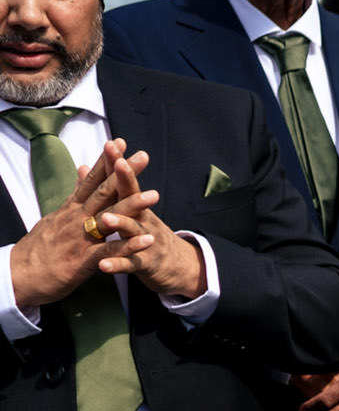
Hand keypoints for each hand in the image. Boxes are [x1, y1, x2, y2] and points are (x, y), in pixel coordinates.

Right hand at [8, 138, 157, 308]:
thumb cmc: (39, 248)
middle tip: (143, 156)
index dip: (106, 161)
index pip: (91, 180)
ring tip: (154, 195)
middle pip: (103, 192)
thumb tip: (81, 172)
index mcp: (71, 209)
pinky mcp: (84, 260)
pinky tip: (148, 239)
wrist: (18, 275)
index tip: (120, 142)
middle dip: (123, 174)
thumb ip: (73, 196)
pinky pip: (110, 252)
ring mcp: (81, 238)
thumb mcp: (55, 217)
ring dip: (132, 206)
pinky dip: (129, 246)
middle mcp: (76, 219)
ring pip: (109, 218)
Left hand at [95, 155, 204, 300]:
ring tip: (107, 218)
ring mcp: (147, 241)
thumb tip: (87, 167)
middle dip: (126, 180)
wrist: (180, 267)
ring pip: (133, 231)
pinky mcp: (146, 264)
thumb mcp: (133, 211)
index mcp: (137, 207)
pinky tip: (103, 266)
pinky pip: (131, 264)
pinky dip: (118, 264)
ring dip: (121, 223)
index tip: (111, 144)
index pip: (126, 181)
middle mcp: (144, 220)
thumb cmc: (147, 235)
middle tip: (119, 163)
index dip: (119, 163)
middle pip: (134, 198)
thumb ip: (111, 191)